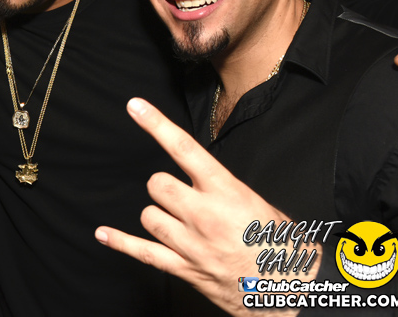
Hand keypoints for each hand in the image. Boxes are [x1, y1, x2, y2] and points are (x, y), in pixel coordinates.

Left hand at [95, 98, 318, 315]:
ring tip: (181, 223)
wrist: (295, 291)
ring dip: (159, 215)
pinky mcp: (184, 269)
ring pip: (148, 215)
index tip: (135, 105)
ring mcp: (191, 245)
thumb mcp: (260, 204)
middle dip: (165, 186)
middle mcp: (204, 216)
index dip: (156, 124)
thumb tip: (199, 177)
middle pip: (157, 184)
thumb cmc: (282, 245)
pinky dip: (120, 242)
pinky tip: (103, 234)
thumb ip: (224, 189)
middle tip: (183, 196)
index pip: (184, 149)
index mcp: (227, 192)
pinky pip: (142, 252)